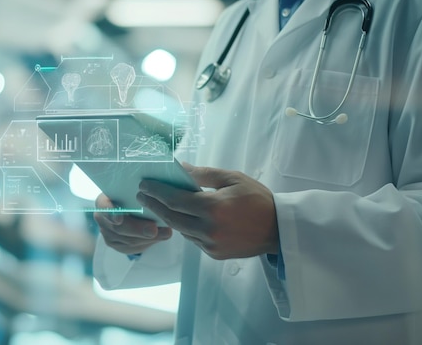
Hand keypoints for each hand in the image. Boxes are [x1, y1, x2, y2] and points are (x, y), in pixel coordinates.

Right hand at [93, 194, 172, 254]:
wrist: (132, 208)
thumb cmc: (133, 197)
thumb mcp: (136, 194)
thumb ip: (143, 199)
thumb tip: (158, 208)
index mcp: (103, 201)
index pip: (103, 207)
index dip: (110, 213)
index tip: (119, 219)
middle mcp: (102, 218)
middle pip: (119, 228)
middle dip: (138, 230)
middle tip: (154, 229)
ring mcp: (108, 233)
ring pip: (128, 241)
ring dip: (148, 238)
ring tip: (165, 232)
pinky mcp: (117, 245)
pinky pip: (132, 248)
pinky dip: (148, 243)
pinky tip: (159, 237)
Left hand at [136, 163, 278, 259]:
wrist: (279, 229)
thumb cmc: (257, 199)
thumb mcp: (232, 178)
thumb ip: (203, 174)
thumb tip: (180, 167)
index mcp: (212, 208)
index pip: (174, 200)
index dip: (156, 192)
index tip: (144, 184)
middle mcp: (208, 229)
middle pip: (171, 217)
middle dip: (154, 204)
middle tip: (142, 194)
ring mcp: (210, 244)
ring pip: (180, 229)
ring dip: (168, 216)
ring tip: (157, 203)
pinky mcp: (214, 254)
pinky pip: (192, 238)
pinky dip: (185, 227)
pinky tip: (181, 216)